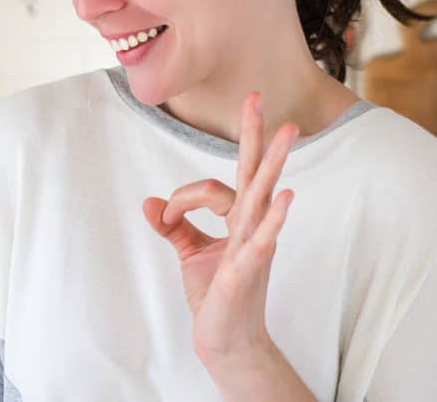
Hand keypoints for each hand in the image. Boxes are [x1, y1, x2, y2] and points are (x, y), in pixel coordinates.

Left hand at [142, 92, 297, 361]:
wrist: (226, 340)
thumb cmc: (216, 296)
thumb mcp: (190, 253)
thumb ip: (173, 225)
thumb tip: (149, 202)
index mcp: (238, 219)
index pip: (211, 187)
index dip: (181, 197)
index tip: (163, 214)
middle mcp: (250, 225)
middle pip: (254, 171)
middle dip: (254, 133)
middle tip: (256, 94)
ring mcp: (253, 244)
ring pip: (261, 195)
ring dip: (274, 162)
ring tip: (288, 130)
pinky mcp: (248, 269)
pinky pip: (262, 238)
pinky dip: (273, 218)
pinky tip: (286, 198)